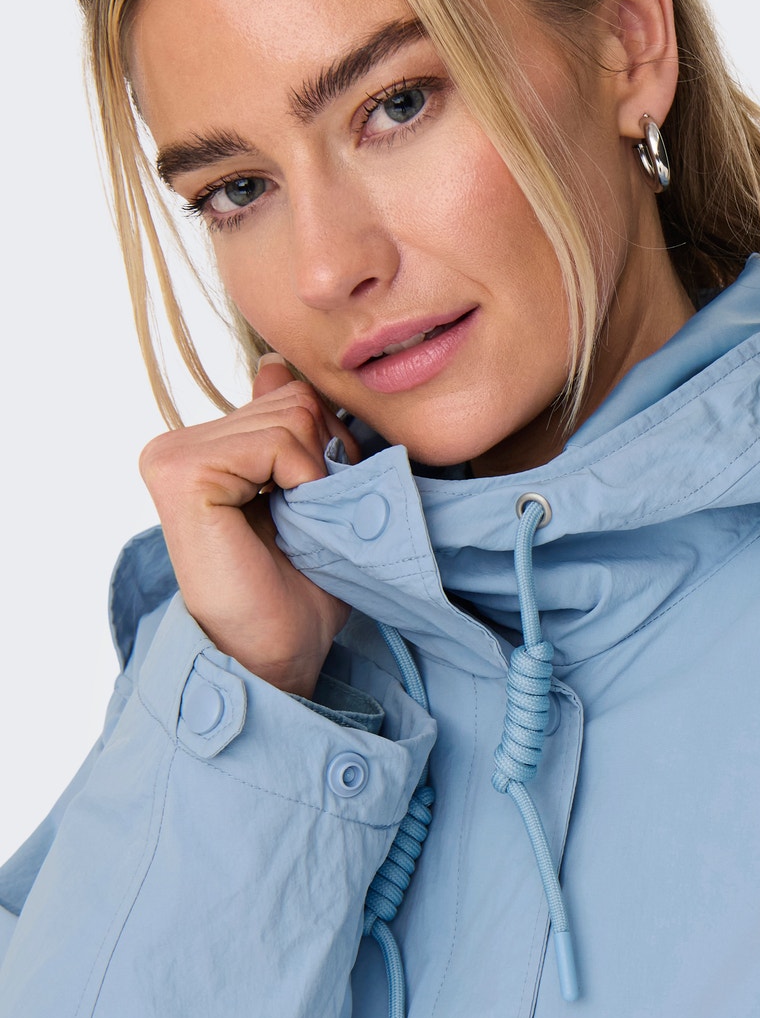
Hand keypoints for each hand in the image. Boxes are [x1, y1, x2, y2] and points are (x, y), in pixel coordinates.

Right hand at [139, 356, 359, 696]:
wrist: (279, 652)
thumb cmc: (300, 588)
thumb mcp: (310, 495)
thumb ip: (290, 431)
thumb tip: (274, 366)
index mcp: (205, 447)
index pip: (289, 393)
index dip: (328, 443)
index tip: (318, 499)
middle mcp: (179, 443)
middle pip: (295, 398)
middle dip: (327, 457)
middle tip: (312, 518)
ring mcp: (172, 454)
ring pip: (293, 415)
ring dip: (318, 475)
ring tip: (297, 524)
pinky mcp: (180, 471)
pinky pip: (275, 441)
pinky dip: (302, 481)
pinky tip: (286, 519)